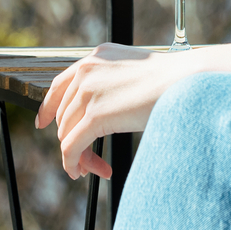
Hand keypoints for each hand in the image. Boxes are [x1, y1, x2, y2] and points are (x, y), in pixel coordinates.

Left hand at [37, 44, 190, 178]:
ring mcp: (89, 91)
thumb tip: (96, 111)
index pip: (59, 83)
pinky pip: (71, 147)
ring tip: (96, 168)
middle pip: (64, 115)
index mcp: (96, 57)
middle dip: (73, 139)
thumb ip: (110, 83)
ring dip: (79, 155)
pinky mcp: (95, 115)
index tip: (42, 123)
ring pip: (66, 133)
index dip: (48, 107)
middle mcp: (87, 70)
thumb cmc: (170, 81)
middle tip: (88, 159)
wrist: (187, 82)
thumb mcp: (132, 72)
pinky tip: (81, 172)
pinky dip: (72, 163)